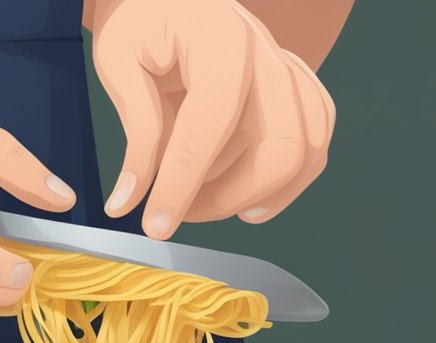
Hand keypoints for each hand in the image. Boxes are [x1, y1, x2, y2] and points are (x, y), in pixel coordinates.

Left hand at [89, 0, 336, 238]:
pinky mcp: (297, 87)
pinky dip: (292, 177)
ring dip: (267, 193)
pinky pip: (317, 138)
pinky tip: (253, 195)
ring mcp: (289, 69)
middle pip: (282, 144)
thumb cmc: (142, 23)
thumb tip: (128, 202)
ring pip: (309, 148)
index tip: (155, 225)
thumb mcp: (118, 64)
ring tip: (220, 207)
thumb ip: (136, 133)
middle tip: (186, 214)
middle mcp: (268, 53)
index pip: (211, 123)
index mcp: (221, 38)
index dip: (183, 183)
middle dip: (233, 196)